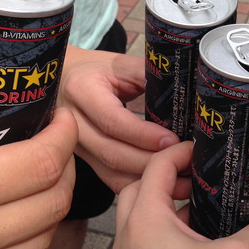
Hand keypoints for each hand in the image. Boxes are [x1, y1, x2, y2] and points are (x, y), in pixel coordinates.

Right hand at [0, 74, 77, 248]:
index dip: (64, 136)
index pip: (40, 164)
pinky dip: (32, 237)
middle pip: (54, 201)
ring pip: (44, 238)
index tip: (62, 117)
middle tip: (56, 142)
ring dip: (53, 202)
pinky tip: (17, 215)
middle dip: (68, 165)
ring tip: (41, 175)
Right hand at [60, 46, 178, 191]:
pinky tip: (158, 184)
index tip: (172, 141)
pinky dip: (135, 184)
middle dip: (149, 162)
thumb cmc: (96, 70)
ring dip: (145, 179)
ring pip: (109, 171)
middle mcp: (71, 121)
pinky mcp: (82, 160)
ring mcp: (73, 145)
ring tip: (178, 179)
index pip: (112, 120)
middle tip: (182, 163)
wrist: (64, 79)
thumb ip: (147, 75)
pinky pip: (108, 178)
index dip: (143, 134)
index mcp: (81, 90)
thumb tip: (184, 91)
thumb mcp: (120, 64)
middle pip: (110, 152)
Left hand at [113, 141, 248, 248]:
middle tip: (200, 177)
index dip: (182, 151)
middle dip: (169, 176)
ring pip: (139, 214)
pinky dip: (165, 228)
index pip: (157, 166)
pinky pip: (144, 238)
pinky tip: (195, 240)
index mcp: (146, 220)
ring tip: (200, 205)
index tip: (204, 149)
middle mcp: (130, 234)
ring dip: (166, 203)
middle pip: (140, 186)